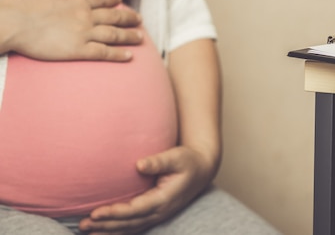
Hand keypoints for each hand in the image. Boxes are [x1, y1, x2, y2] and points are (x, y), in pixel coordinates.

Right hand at [0, 0, 142, 60]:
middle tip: (140, 20)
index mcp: (79, 0)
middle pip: (115, 17)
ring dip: (129, 36)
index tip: (122, 1)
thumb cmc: (26, 5)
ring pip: (114, 34)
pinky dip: (119, 54)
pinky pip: (104, 52)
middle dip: (129, 18)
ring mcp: (84, 33)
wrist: (14, 22)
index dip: (114, 1)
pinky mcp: (78, 50)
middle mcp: (86, 15)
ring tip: (141, 38)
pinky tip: (130, 56)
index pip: (103, 0)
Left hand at [79, 145, 219, 234]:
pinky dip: (117, 230)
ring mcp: (158, 215)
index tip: (95, 212)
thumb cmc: (189, 161)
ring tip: (86, 231)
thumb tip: (139, 164)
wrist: (201, 170)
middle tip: (83, 224)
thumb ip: (159, 161)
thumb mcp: (177, 157)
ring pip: (130, 228)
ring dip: (108, 230)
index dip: (115, 213)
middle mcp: (160, 211)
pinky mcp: (154, 214)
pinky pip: (133, 226)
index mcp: (164, 199)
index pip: (135, 210)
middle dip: (105, 225)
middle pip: (129, 223)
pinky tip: (101, 231)